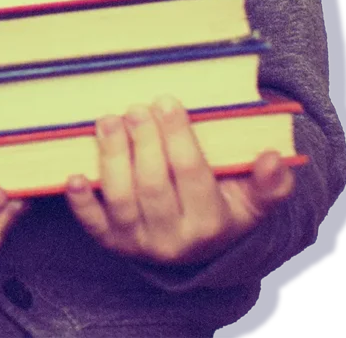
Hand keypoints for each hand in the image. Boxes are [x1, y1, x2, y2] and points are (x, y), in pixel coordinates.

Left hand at [64, 95, 295, 266]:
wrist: (196, 244)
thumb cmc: (224, 205)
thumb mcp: (254, 199)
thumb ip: (270, 183)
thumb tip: (273, 159)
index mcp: (211, 224)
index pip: (192, 174)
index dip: (178, 136)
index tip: (167, 101)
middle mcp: (173, 239)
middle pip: (153, 186)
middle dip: (143, 142)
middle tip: (136, 107)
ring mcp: (138, 241)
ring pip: (121, 200)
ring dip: (111, 158)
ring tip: (108, 121)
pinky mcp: (111, 240)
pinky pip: (92, 225)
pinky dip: (80, 202)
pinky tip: (73, 175)